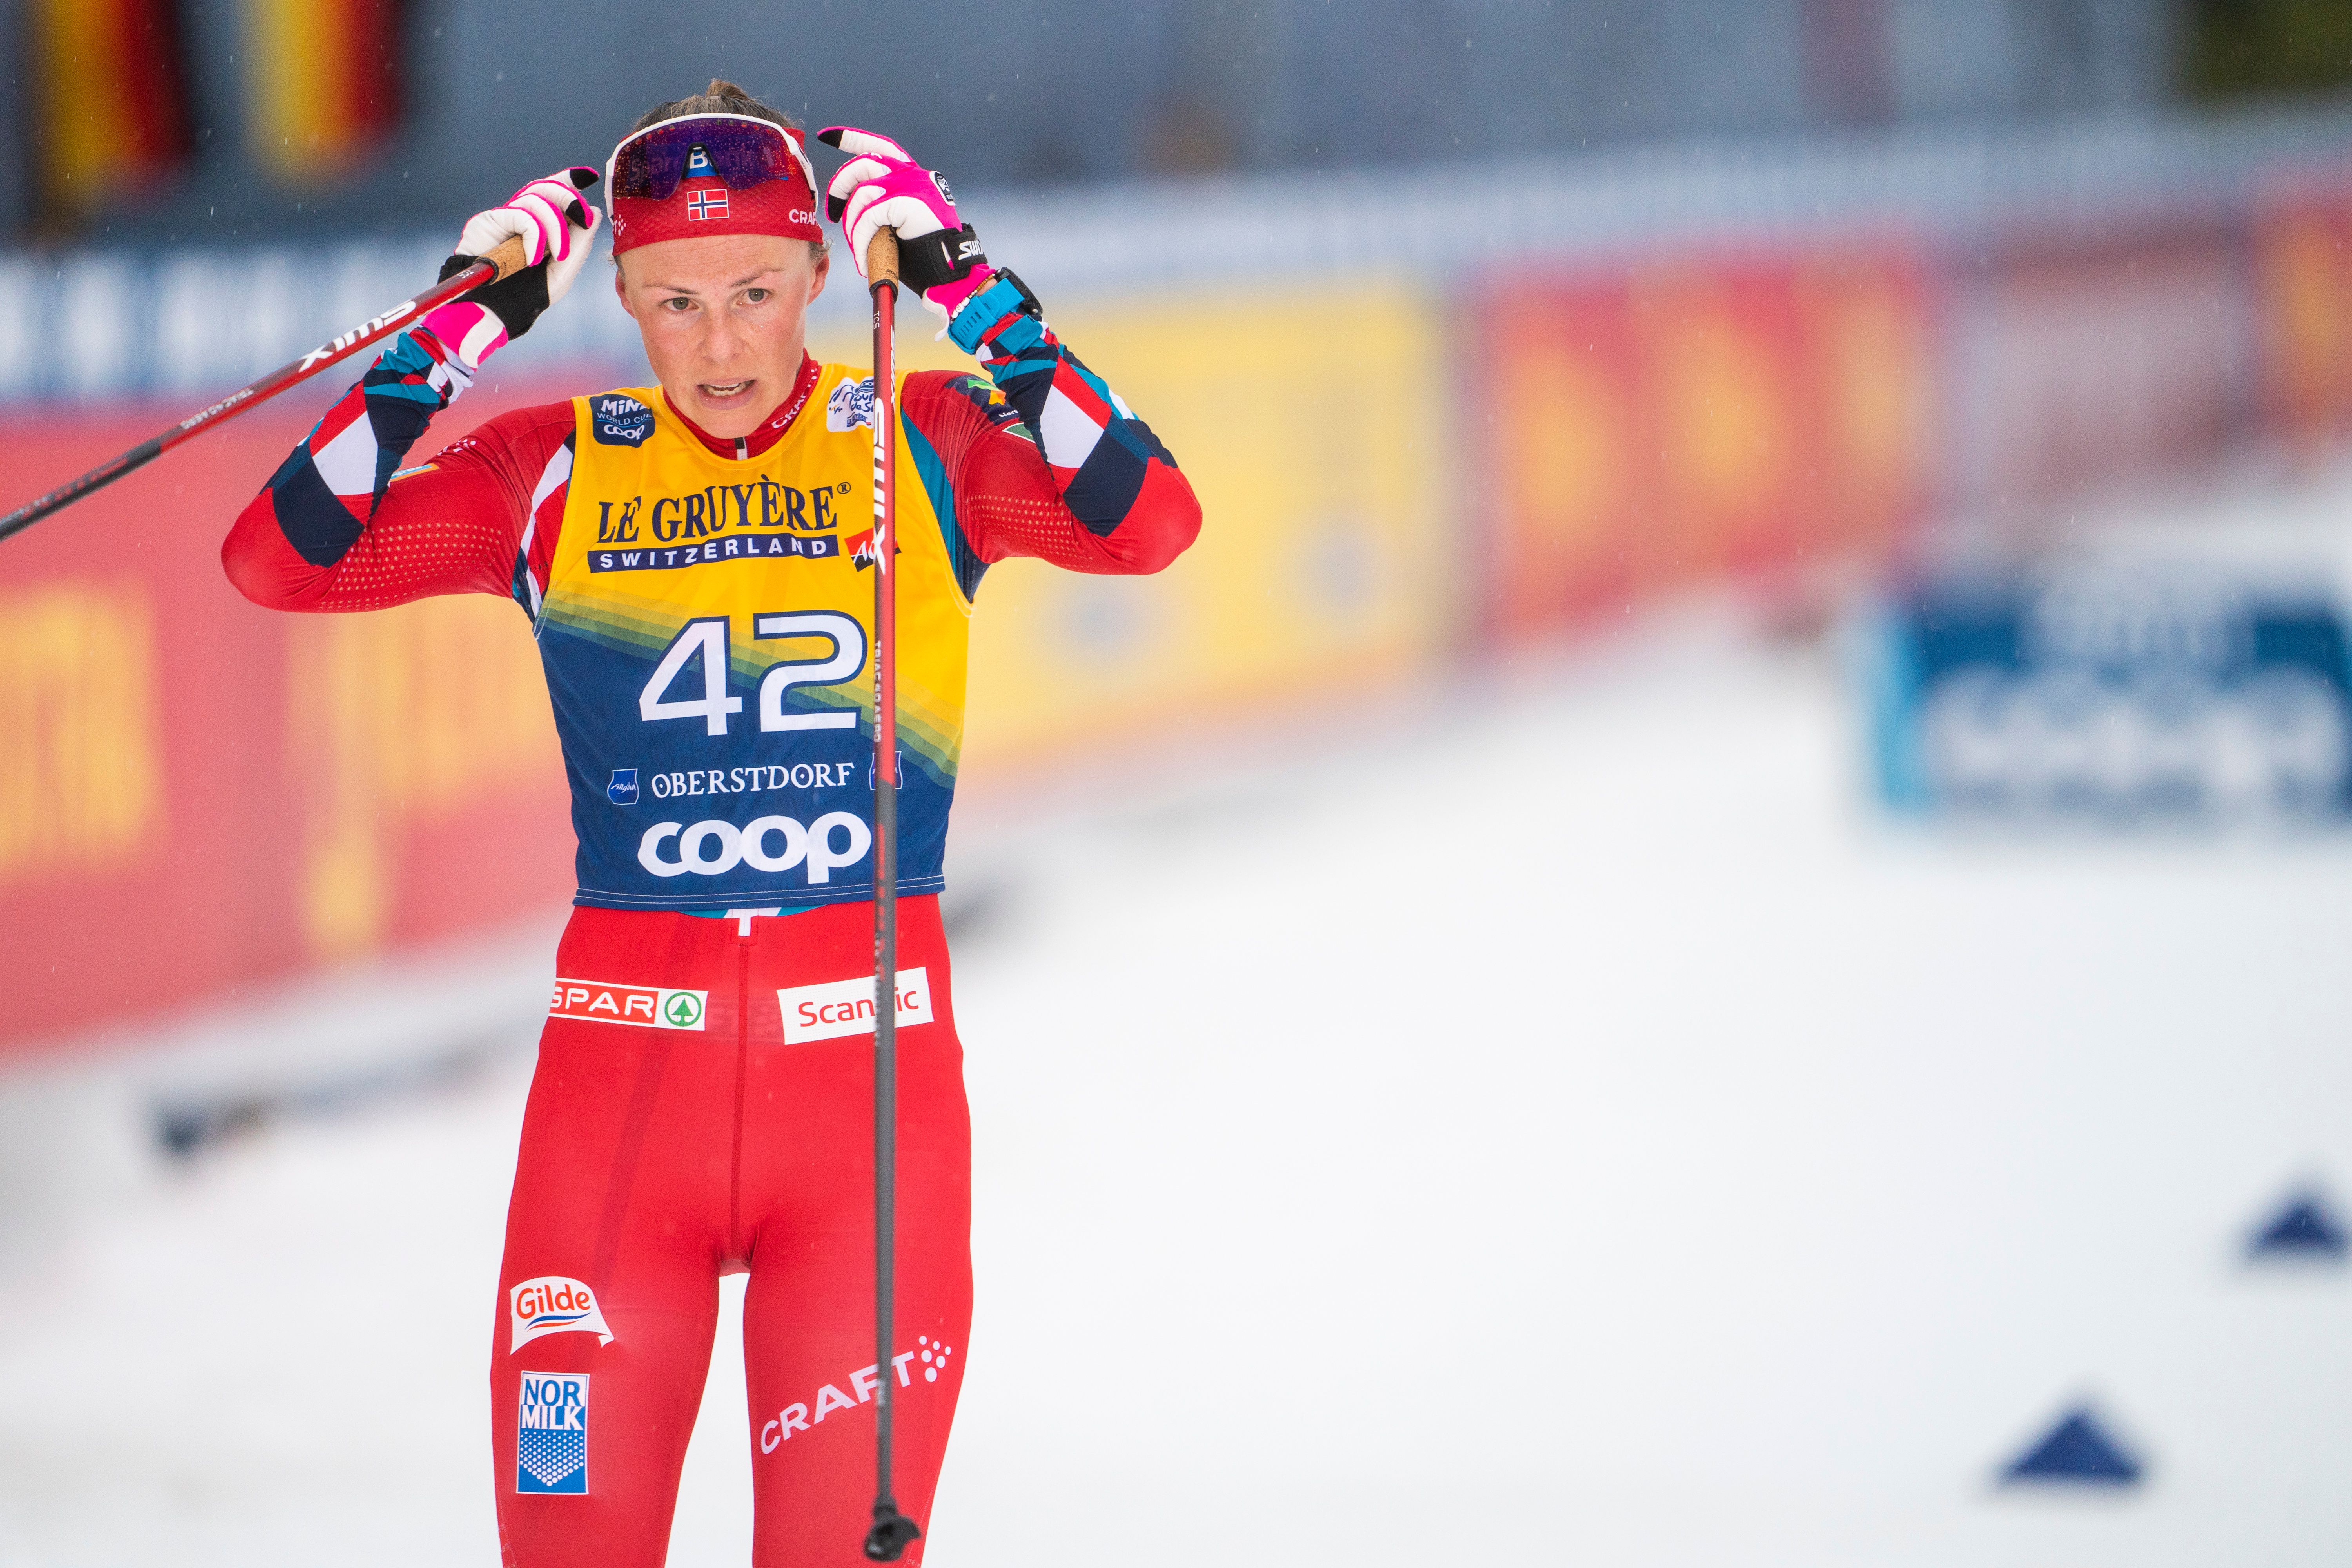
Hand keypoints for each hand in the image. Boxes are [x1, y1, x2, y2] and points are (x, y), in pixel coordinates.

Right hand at [427, 168, 600, 366]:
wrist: (489, 313)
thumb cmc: (523, 297)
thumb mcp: (561, 273)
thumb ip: (579, 245)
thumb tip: (594, 212)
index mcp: (538, 227)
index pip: (552, 193)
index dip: (569, 180)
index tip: (589, 176)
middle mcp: (521, 217)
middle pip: (546, 187)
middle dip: (570, 198)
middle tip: (583, 218)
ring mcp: (504, 218)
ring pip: (537, 198)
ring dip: (556, 226)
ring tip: (556, 255)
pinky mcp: (488, 221)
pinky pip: (522, 215)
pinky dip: (536, 235)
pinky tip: (533, 258)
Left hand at [817, 127, 991, 326]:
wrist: (950, 272)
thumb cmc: (924, 253)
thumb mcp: (898, 220)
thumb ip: (881, 204)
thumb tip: (851, 205)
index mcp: (910, 174)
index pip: (878, 147)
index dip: (852, 139)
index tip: (827, 136)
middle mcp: (911, 173)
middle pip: (862, 164)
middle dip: (839, 187)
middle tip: (833, 214)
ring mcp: (910, 185)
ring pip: (861, 193)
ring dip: (851, 225)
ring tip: (858, 250)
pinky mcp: (905, 201)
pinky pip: (867, 218)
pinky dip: (860, 242)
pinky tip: (863, 261)